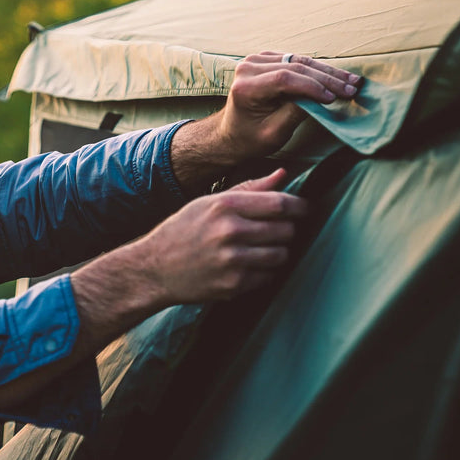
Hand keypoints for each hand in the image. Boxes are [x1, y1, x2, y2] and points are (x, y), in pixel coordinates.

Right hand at [136, 168, 306, 303]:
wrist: (154, 268)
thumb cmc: (182, 231)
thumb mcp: (209, 203)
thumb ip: (249, 189)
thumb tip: (283, 174)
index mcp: (225, 206)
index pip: (279, 204)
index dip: (299, 207)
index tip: (305, 209)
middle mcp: (230, 232)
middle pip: (285, 230)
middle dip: (286, 231)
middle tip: (275, 232)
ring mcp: (233, 260)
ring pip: (281, 255)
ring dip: (277, 252)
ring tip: (259, 250)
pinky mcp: (234, 284)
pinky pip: (268, 277)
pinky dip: (263, 272)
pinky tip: (245, 266)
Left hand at [218, 51, 360, 159]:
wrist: (232, 134)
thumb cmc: (250, 139)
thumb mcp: (273, 133)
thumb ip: (295, 113)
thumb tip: (322, 98)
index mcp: (245, 87)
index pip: (285, 79)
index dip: (313, 87)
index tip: (335, 98)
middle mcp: (248, 67)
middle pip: (295, 67)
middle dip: (327, 79)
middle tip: (353, 88)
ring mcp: (256, 60)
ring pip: (299, 61)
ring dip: (327, 72)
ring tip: (352, 81)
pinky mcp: (266, 59)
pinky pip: (296, 61)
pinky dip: (317, 70)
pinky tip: (337, 76)